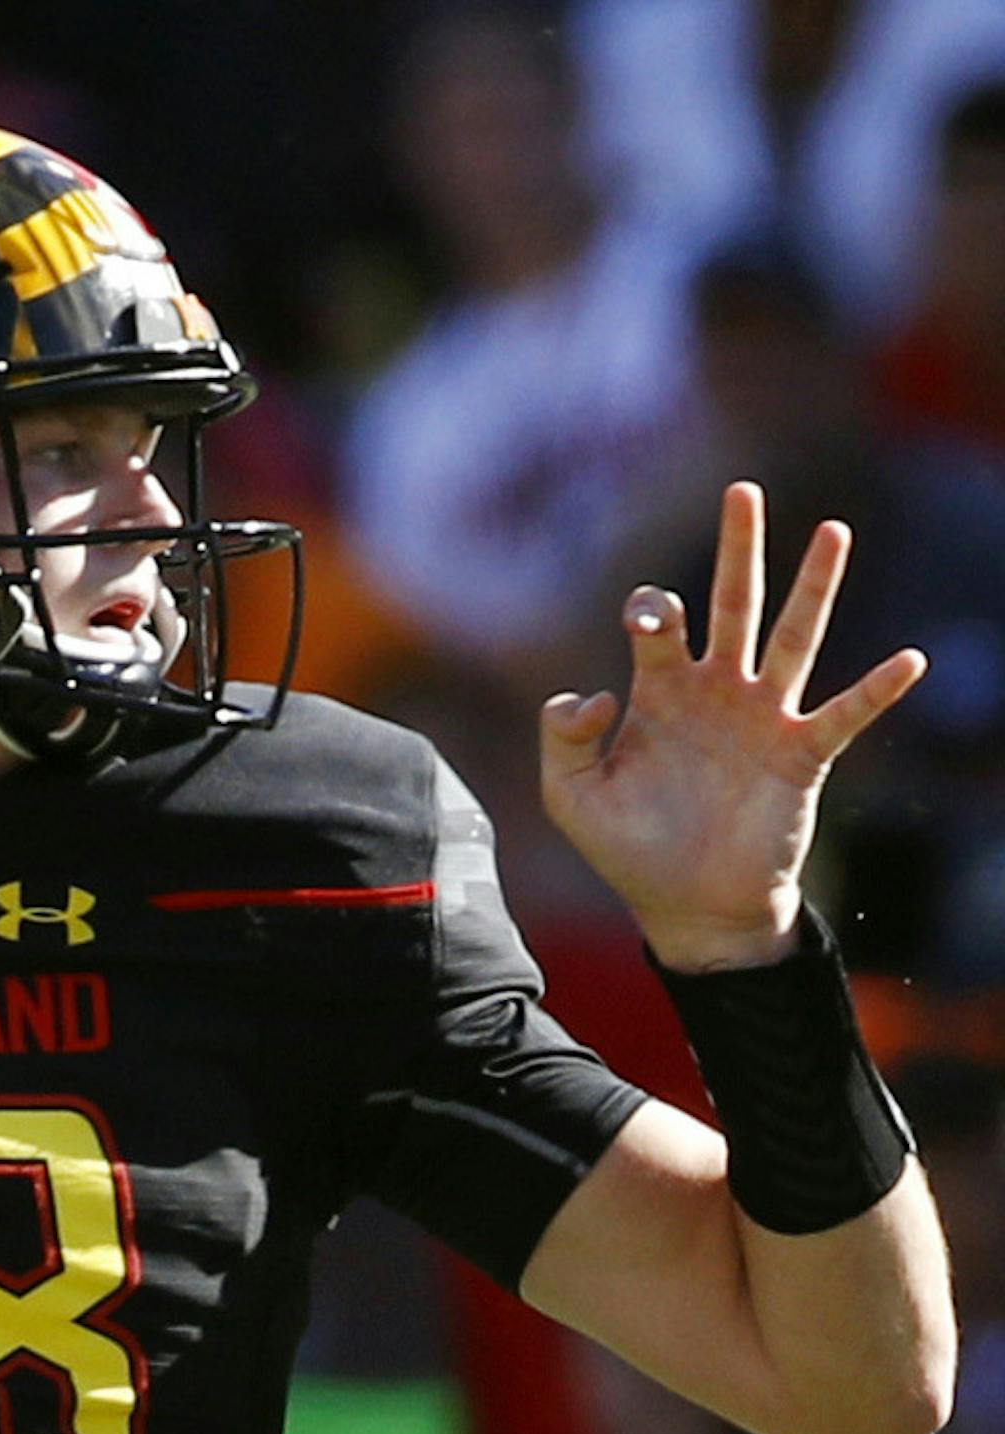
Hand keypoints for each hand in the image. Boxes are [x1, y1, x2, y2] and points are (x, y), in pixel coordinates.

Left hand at [540, 481, 925, 969]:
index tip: (645, 627)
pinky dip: (876, 691)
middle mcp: (715, 693)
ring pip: (793, 638)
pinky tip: (908, 661)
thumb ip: (561, 740)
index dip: (649, 608)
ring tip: (832, 531)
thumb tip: (594, 694)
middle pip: (731, 605)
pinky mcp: (800, 757)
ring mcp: (762, 719)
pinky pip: (844, 716)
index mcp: (660, 693)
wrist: (688, 906)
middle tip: (742, 491)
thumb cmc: (629, 848)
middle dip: (736, 550)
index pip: (658, 622)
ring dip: (814, 587)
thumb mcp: (570, 796)